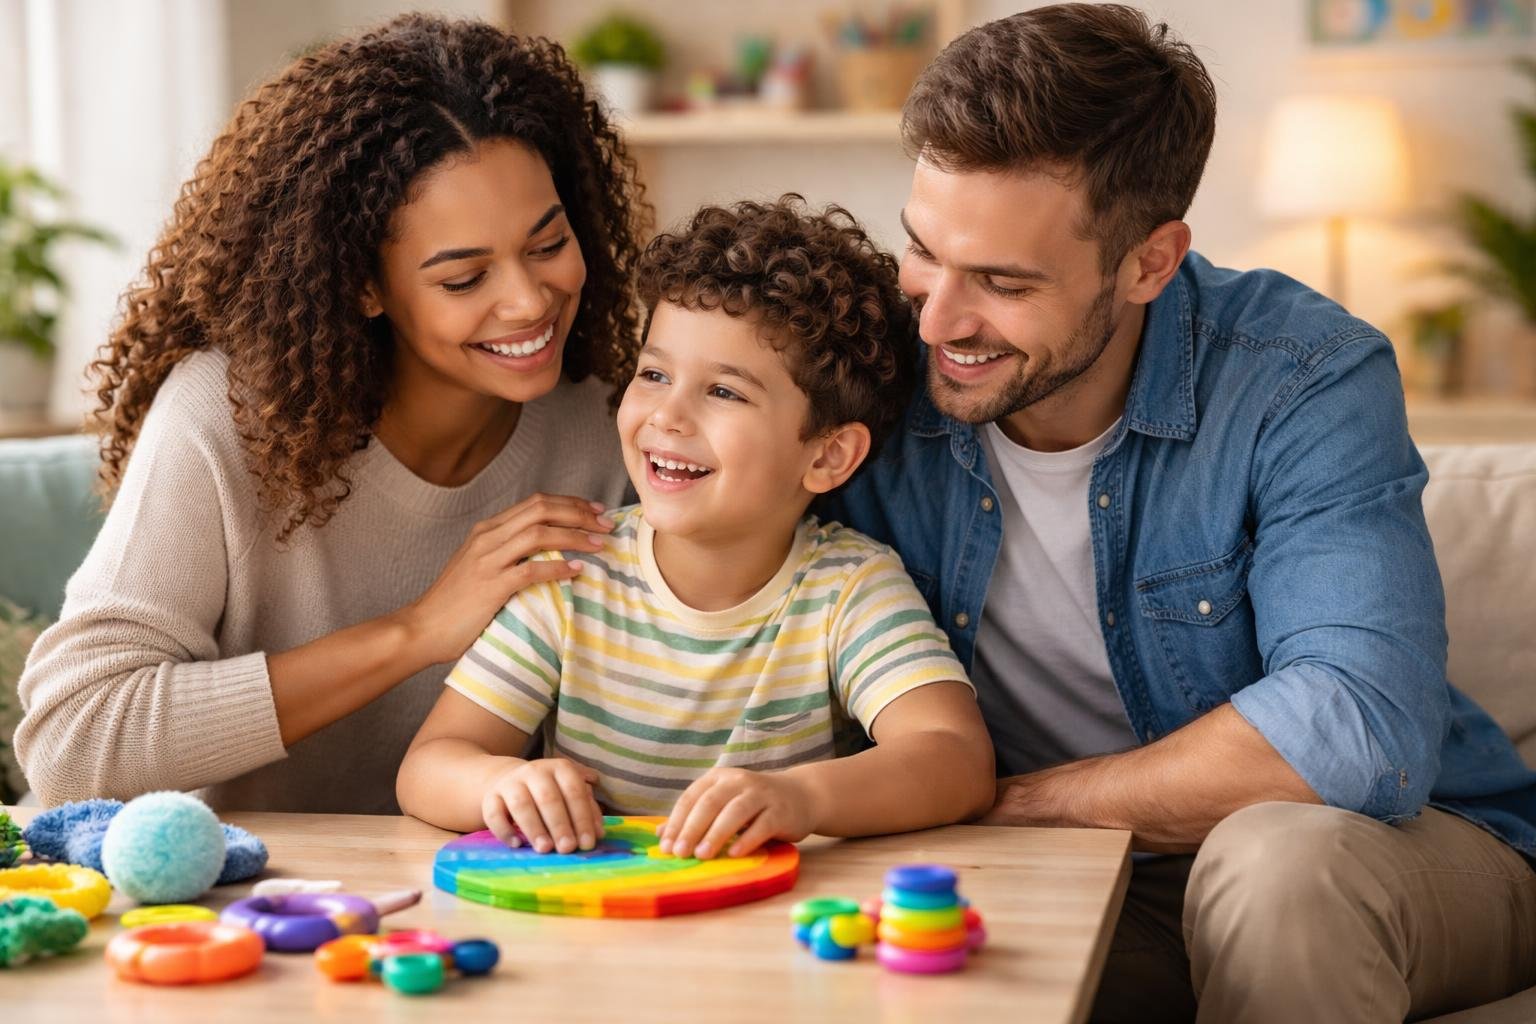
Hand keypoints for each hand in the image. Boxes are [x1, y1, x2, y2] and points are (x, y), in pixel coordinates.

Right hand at [398, 493, 614, 665]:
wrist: (421, 628)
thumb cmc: (455, 603)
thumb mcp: (480, 566)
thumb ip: (507, 552)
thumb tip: (547, 550)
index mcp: (487, 529)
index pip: (536, 503)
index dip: (570, 503)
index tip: (595, 510)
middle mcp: (488, 538)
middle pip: (541, 510)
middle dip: (579, 513)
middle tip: (606, 524)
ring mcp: (487, 561)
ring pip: (539, 534)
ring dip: (575, 536)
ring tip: (600, 544)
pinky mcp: (490, 586)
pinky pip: (531, 570)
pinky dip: (559, 568)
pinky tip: (578, 571)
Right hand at [482, 757, 605, 853]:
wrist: (510, 780)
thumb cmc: (550, 791)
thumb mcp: (570, 793)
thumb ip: (587, 809)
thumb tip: (599, 832)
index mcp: (560, 768)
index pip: (574, 792)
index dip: (582, 818)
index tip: (587, 843)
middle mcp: (534, 771)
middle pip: (548, 798)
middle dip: (560, 825)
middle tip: (568, 848)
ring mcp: (510, 783)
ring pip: (521, 805)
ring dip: (534, 828)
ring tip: (545, 849)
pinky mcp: (491, 797)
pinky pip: (494, 814)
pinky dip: (504, 830)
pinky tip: (517, 844)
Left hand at [658, 767, 820, 859]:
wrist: (800, 796)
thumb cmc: (753, 805)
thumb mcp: (722, 805)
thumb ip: (694, 817)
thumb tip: (659, 835)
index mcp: (718, 778)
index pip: (691, 797)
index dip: (676, 821)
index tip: (665, 846)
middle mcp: (738, 781)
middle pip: (710, 802)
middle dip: (693, 828)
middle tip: (680, 853)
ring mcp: (761, 794)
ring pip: (735, 811)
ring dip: (717, 834)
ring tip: (702, 855)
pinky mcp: (781, 811)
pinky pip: (762, 825)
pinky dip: (747, 840)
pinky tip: (734, 854)